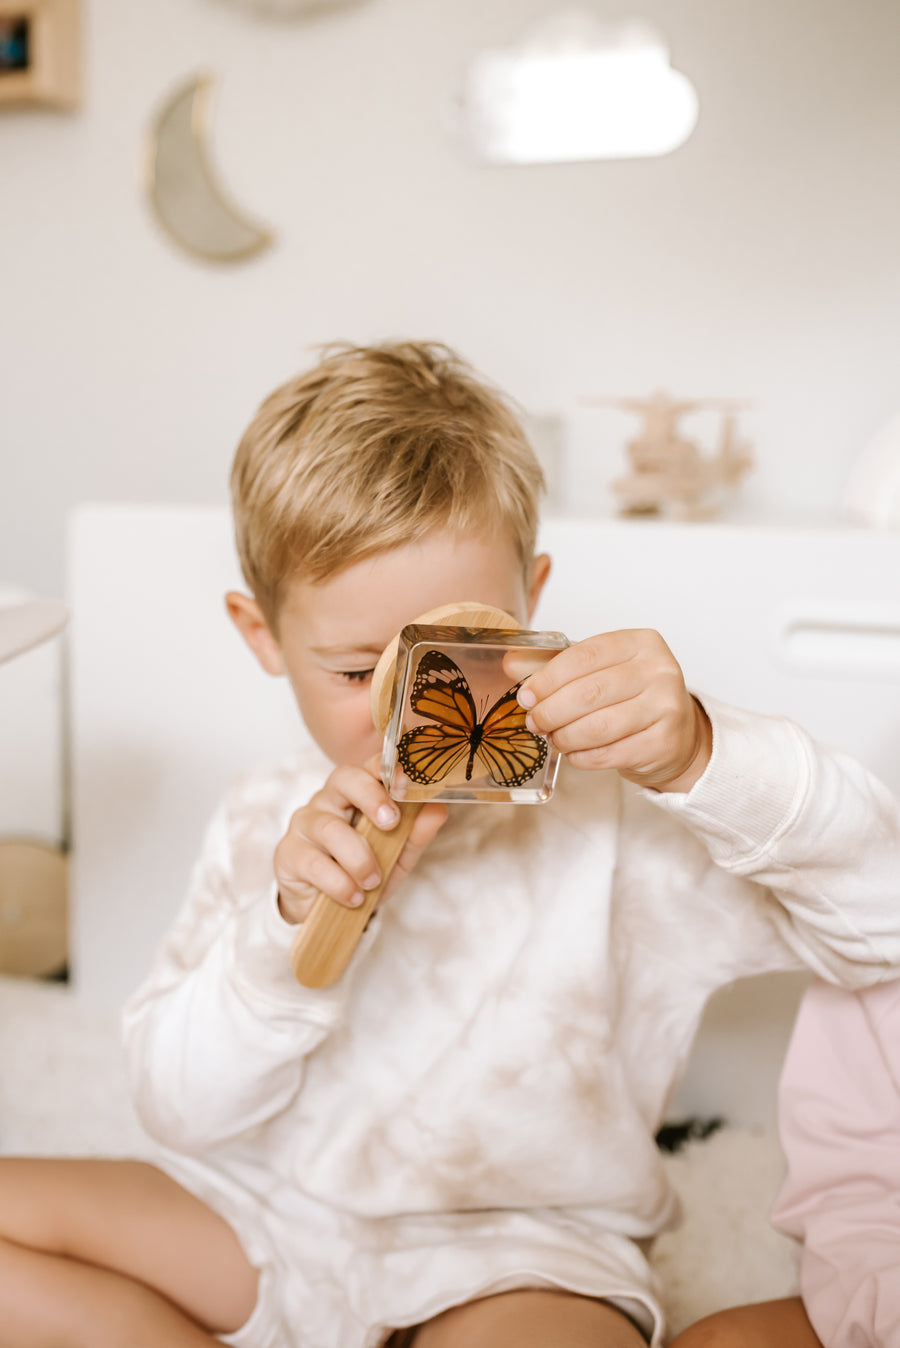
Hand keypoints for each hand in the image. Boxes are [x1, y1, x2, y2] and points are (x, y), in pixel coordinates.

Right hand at [274, 756, 446, 922]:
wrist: (328, 909)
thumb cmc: (362, 871)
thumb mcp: (397, 856)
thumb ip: (416, 834)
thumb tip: (439, 808)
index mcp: (357, 793)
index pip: (369, 767)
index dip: (385, 768)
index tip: (406, 781)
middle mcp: (328, 800)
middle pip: (343, 779)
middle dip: (371, 797)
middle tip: (391, 823)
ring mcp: (305, 823)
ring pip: (330, 827)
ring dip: (358, 857)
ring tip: (373, 881)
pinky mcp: (288, 853)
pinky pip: (314, 862)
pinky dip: (339, 883)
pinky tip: (353, 896)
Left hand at [511, 629, 711, 792]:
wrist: (677, 735)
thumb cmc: (632, 698)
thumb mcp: (598, 671)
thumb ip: (555, 665)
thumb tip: (511, 663)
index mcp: (641, 642)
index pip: (584, 656)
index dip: (548, 678)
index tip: (525, 695)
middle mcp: (660, 671)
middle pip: (589, 692)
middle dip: (551, 711)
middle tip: (534, 722)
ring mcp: (666, 707)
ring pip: (598, 726)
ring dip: (564, 736)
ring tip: (553, 738)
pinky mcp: (664, 743)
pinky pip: (608, 754)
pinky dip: (581, 756)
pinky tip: (574, 752)